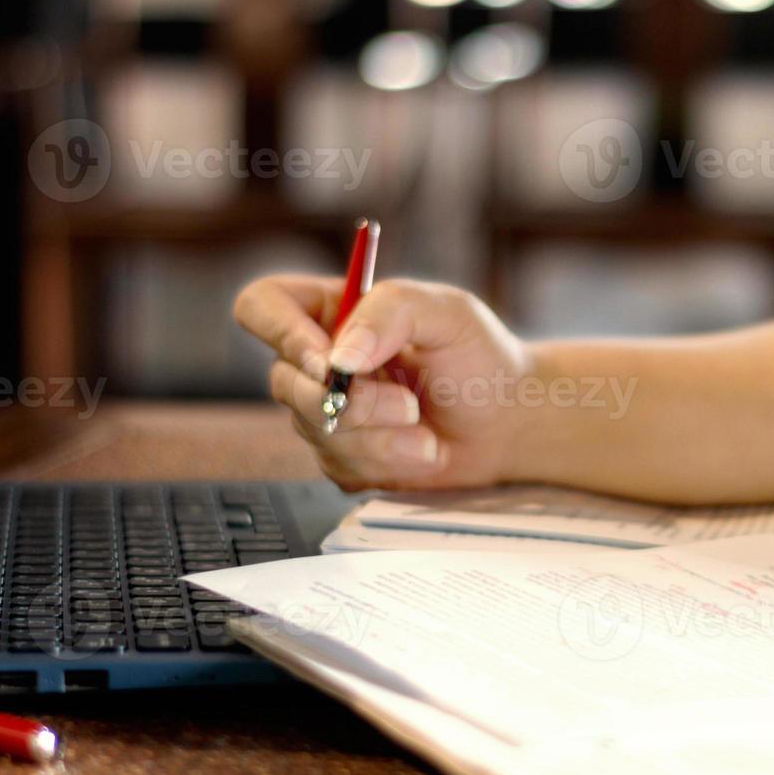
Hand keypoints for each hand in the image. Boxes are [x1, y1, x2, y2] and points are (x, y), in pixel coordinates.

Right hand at [233, 275, 529, 491]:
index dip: (280, 333)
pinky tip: (423, 451)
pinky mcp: (343, 457)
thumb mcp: (446, 312)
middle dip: (354, 402)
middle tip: (408, 405)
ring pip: (316, 430)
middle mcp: (319, 360)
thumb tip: (337, 357)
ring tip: (427, 432)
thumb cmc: (481, 357)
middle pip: (285, 382)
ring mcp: (326, 411)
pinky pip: (338, 467)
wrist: (510, 421)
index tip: (329, 362)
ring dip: (381, 437)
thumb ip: (390, 312)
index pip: (263, 307)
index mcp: (333, 309)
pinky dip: (388, 463)